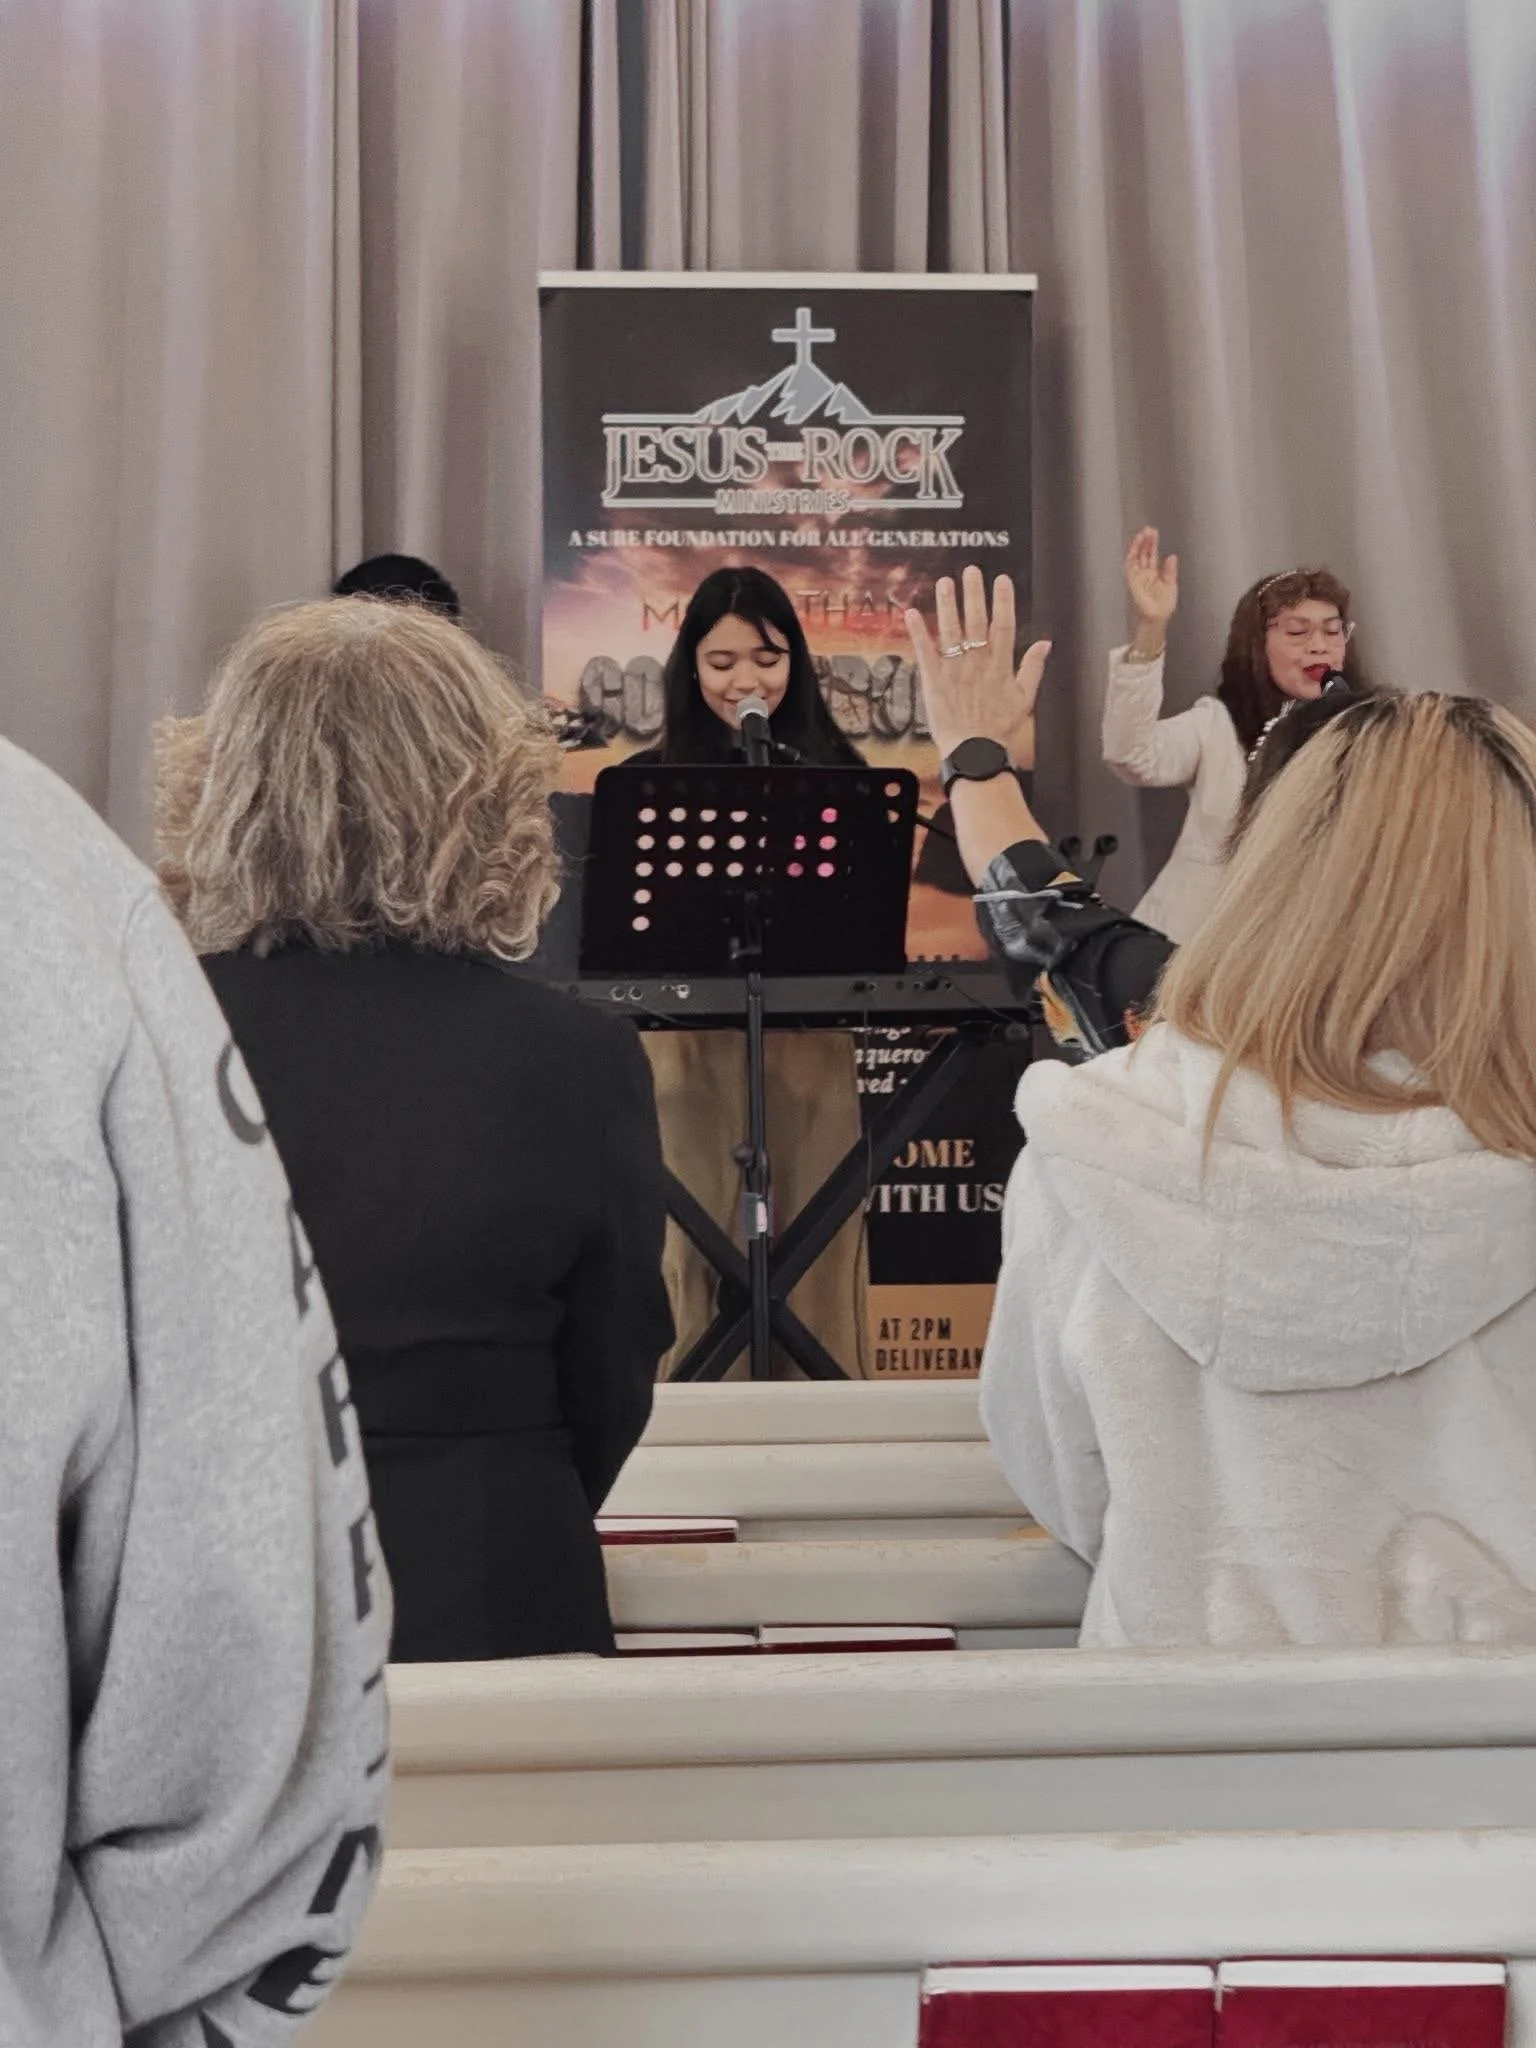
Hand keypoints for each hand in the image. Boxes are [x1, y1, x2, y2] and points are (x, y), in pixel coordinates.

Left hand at [904, 567, 1050, 766]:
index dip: (1003, 600)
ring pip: (950, 630)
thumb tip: (1045, 643)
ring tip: (945, 583)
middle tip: (971, 570)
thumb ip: (1033, 667)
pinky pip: (925, 652)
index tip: (1001, 580)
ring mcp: (954, 670)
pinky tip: (911, 613)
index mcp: (1000, 665)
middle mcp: (977, 662)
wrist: (975, 752)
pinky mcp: (934, 681)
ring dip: (947, 604)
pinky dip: (918, 632)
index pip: (1003, 624)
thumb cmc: (1000, 728)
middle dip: (973, 593)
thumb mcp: (1025, 698)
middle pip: (975, 620)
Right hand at [1124, 526, 1178, 626]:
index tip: (1153, 532)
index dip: (1152, 543)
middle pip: (1143, 553)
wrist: (1158, 617)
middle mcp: (1145, 573)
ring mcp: (1138, 577)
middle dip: (1145, 541)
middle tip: (1147, 529)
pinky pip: (1129, 568)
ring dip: (1137, 546)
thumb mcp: (1171, 585)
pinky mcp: (1132, 583)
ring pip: (1135, 558)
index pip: (1152, 554)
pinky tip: (1134, 549)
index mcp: (1154, 573)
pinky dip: (1131, 558)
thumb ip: (1170, 571)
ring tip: (1141, 535)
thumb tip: (1172, 556)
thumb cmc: (1164, 605)